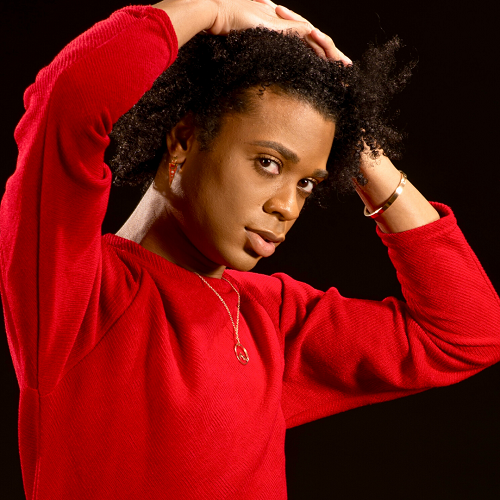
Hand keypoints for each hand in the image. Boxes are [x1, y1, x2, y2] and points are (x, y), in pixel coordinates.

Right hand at [154, 0, 350, 64]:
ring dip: (333, 53)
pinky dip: (323, 47)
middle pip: (316, 43)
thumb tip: (251, 80)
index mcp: (281, 35)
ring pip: (318, 39)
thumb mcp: (246, 51)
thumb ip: (253, 60)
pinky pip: (310, 36)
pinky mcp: (286, 24)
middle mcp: (288, 27)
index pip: (304, 48)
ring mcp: (289, 24)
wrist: (220, 13)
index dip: (318, 59)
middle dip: (332, 57)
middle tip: (346, 69)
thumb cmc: (227, 32)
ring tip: (345, 66)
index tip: (329, 73)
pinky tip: (333, 58)